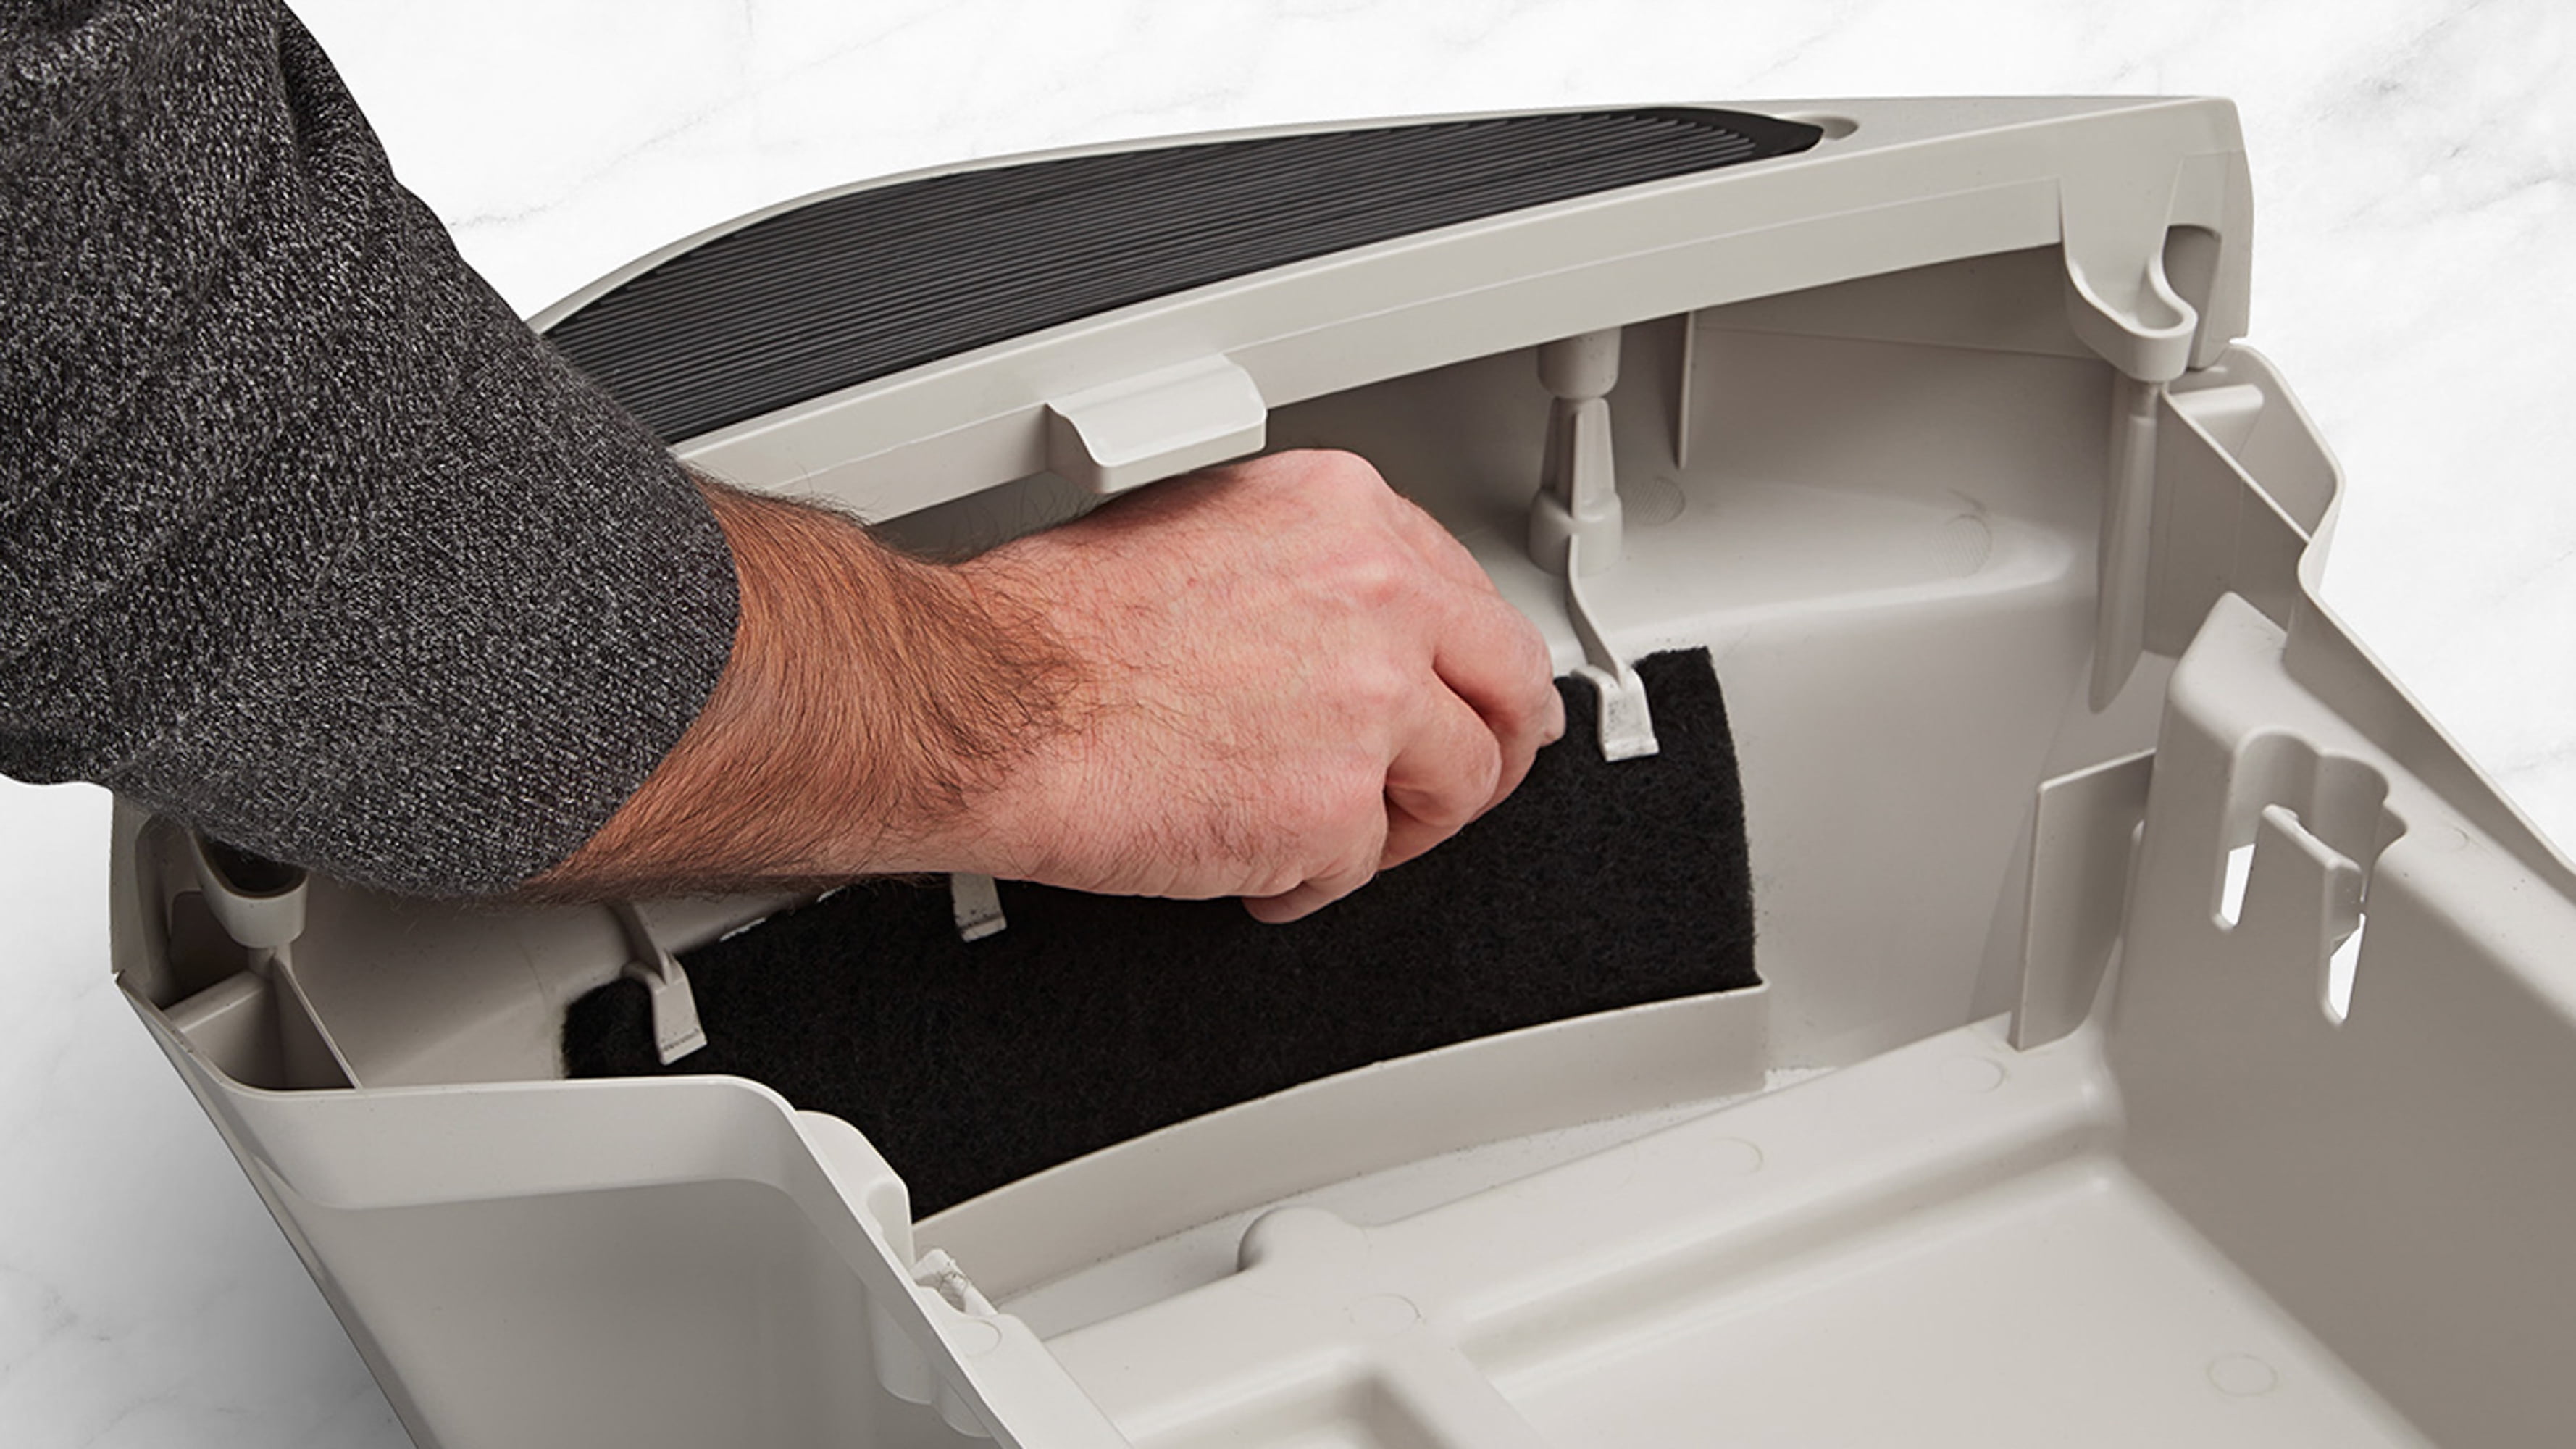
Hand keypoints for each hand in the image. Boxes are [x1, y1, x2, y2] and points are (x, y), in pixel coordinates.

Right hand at [537, 450, 1563, 919]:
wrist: (990, 704)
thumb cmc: (1049, 630)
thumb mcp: (1203, 535)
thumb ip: (1307, 575)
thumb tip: (1357, 622)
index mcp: (1346, 514)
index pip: (1473, 600)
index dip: (1469, 672)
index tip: (1464, 704)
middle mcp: (1380, 596)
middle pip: (1512, 693)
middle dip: (1486, 754)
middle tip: (1445, 792)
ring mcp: (1371, 704)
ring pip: (1456, 788)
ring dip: (1392, 826)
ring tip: (1314, 831)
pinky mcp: (1338, 807)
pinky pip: (1363, 868)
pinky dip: (1306, 880)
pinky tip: (1246, 858)